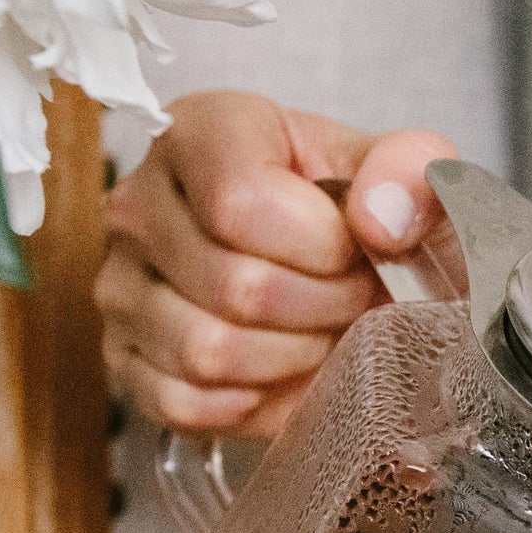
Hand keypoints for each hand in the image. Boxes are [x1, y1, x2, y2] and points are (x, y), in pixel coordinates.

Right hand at [96, 91, 460, 436]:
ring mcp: (119, 284)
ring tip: (317, 329)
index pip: (242, 199)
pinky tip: (276, 368)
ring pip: (206, 350)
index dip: (322, 245)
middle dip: (322, 307)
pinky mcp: (121, 358)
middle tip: (351, 298)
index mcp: (201, 131)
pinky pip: (181, 400)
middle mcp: (140, 202)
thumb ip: (412, 171)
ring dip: (289, 357)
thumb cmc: (356, 218)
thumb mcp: (404, 176)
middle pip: (234, 284)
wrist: (336, 276)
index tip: (356, 249)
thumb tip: (380, 215)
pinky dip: (246, 401)